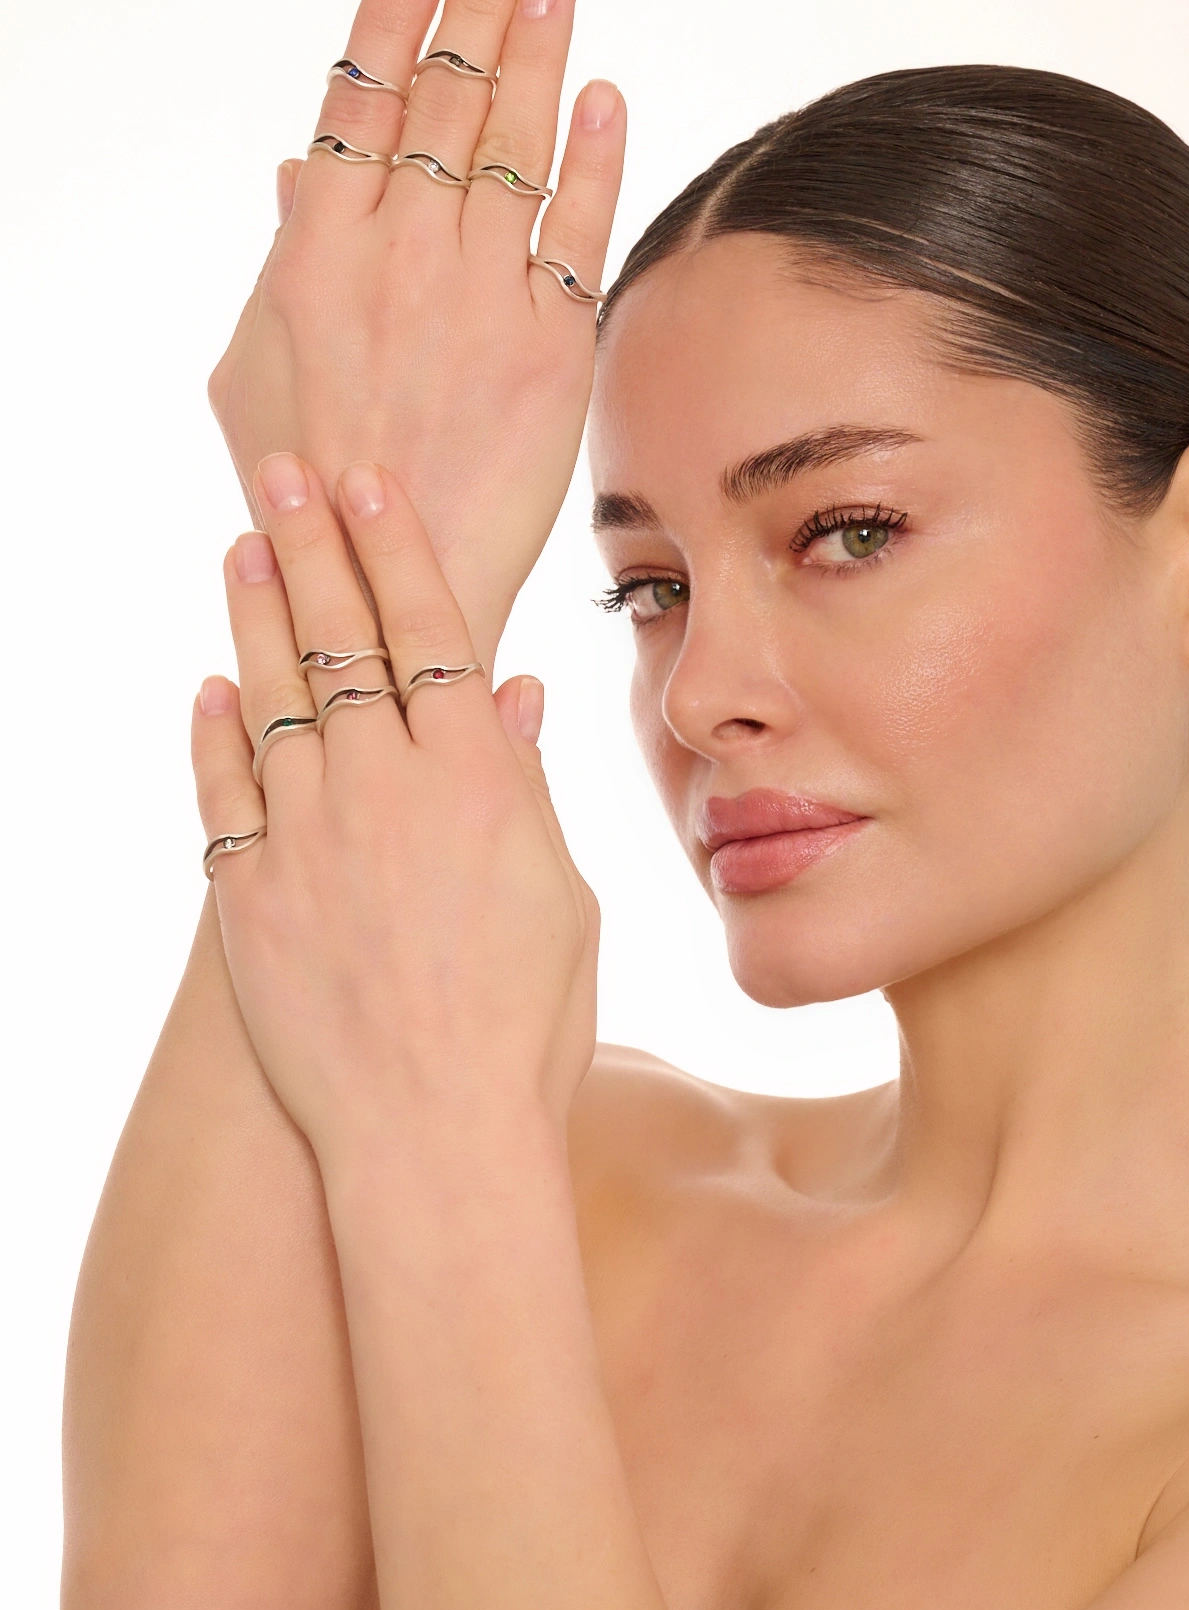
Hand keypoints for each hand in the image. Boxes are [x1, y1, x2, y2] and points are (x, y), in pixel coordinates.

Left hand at [191, 451, 599, 1160]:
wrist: (435, 1136)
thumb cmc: (527, 1023)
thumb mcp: (560, 896)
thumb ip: (525, 785)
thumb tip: (511, 692)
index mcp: (477, 779)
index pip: (428, 630)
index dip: (395, 547)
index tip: (369, 483)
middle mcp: (384, 788)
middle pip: (340, 640)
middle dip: (313, 544)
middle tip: (284, 473)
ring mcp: (306, 838)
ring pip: (271, 697)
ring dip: (256, 614)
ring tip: (242, 547)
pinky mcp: (248, 896)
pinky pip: (221, 793)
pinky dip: (211, 736)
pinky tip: (207, 688)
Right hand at [208, 0, 625, 665]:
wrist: (390, 581)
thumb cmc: (303, 484)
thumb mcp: (250, 369)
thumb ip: (281, 258)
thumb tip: (295, 168)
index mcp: (314, 253)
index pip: (359, 105)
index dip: (394, 20)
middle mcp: (399, 257)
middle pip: (446, 103)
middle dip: (479, 6)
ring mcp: (478, 296)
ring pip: (514, 146)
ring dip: (538, 50)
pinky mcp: (549, 345)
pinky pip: (577, 231)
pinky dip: (595, 158)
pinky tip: (605, 96)